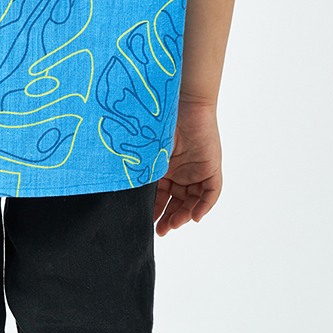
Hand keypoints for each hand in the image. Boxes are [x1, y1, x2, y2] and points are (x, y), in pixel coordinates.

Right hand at [152, 99, 222, 235]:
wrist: (182, 101)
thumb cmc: (159, 120)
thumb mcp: (147, 151)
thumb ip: (140, 169)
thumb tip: (120, 190)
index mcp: (165, 167)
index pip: (161, 194)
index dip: (154, 209)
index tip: (146, 222)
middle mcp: (182, 171)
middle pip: (177, 202)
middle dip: (168, 218)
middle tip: (160, 231)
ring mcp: (197, 170)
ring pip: (193, 201)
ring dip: (184, 215)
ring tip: (172, 225)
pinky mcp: (212, 168)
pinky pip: (211, 193)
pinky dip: (204, 206)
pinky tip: (194, 216)